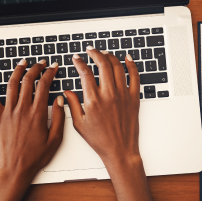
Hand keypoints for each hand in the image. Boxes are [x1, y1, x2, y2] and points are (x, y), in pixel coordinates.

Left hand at [0, 59, 64, 182]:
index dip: (49, 73)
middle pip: (28, 81)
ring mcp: (8, 112)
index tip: (53, 67)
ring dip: (18, 71)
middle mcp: (22, 110)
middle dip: (36, 68)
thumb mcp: (55, 139)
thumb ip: (60, 118)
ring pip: (12, 85)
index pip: (44, 85)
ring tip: (23, 63)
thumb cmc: (35, 157)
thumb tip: (60, 99)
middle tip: (40, 63)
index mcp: (37, 114)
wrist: (15, 168)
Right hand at [64, 47, 140, 172]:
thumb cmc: (100, 140)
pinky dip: (132, 65)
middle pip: (103, 64)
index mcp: (93, 101)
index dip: (80, 63)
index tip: (77, 59)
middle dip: (95, 53)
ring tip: (104, 53)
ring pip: (118, 67)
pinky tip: (127, 58)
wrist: (120, 150)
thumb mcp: (79, 124)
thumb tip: (66, 92)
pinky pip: (135, 77)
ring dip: (110, 56)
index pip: (85, 73)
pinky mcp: (134, 98)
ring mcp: (123, 95)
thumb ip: (72, 105)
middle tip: (90, 50)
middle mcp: (109, 95)